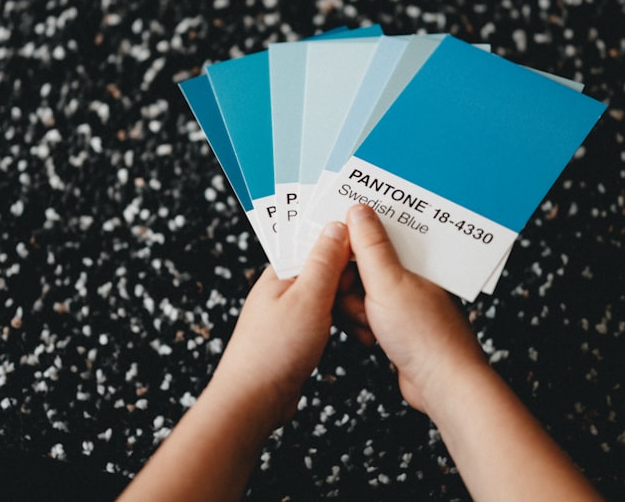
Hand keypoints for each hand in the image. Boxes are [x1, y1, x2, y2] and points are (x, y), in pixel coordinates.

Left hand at [210, 220, 350, 427]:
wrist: (253, 400)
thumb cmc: (274, 350)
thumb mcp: (308, 298)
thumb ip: (324, 261)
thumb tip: (336, 225)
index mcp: (281, 271)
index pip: (317, 243)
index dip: (347, 248)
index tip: (371, 256)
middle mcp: (284, 288)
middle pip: (328, 270)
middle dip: (353, 284)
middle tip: (369, 303)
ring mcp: (290, 312)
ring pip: (331, 297)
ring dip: (352, 307)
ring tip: (366, 326)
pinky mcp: (297, 334)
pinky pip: (328, 318)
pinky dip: (344, 324)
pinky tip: (357, 336)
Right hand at [339, 204, 487, 412]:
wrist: (442, 385)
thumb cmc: (425, 335)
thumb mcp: (388, 282)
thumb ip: (371, 245)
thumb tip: (359, 210)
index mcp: (417, 256)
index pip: (378, 232)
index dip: (351, 241)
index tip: (331, 249)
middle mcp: (413, 274)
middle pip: (364, 263)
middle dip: (350, 282)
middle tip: (350, 295)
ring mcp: (405, 300)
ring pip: (361, 290)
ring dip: (354, 307)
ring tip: (366, 321)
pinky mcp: (398, 323)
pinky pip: (367, 312)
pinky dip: (361, 324)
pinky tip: (369, 335)